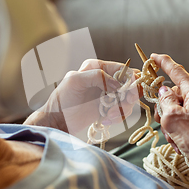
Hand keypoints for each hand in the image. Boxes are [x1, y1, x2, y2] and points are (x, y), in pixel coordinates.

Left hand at [25, 59, 139, 134]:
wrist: (58, 121)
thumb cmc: (62, 99)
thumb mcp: (75, 80)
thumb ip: (97, 76)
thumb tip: (117, 83)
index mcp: (98, 67)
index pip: (123, 69)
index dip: (130, 80)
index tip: (129, 93)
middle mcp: (105, 79)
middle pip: (129, 84)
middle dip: (128, 97)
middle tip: (121, 107)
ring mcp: (108, 94)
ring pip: (128, 99)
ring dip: (122, 109)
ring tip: (108, 116)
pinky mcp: (109, 108)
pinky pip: (122, 111)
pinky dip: (118, 117)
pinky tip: (106, 120)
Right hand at [151, 54, 188, 166]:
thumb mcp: (172, 117)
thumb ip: (165, 101)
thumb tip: (163, 92)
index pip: (176, 71)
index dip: (163, 63)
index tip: (153, 57)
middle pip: (171, 95)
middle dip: (163, 109)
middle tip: (163, 121)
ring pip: (173, 111)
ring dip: (168, 125)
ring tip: (174, 137)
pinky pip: (179, 124)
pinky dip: (175, 133)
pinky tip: (179, 144)